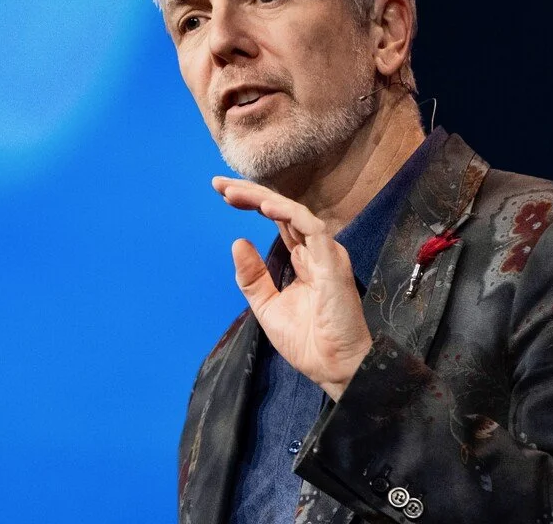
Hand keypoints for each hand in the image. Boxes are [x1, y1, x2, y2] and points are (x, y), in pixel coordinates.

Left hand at [212, 177, 372, 401]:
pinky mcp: (332, 261)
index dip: (253, 203)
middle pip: (282, 211)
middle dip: (250, 194)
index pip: (278, 221)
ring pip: (294, 213)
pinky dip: (289, 214)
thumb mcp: (268, 307)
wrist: (334, 368)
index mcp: (303, 259)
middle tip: (219, 185)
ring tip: (233, 193)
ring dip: (263, 199)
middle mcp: (315, 250)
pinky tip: (265, 207)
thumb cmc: (309, 342)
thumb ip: (253, 277)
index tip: (223, 193)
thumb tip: (238, 242)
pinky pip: (311, 228)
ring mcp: (325, 253)